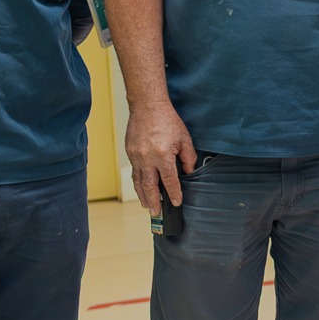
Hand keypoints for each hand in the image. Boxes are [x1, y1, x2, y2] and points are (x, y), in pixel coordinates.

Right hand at [126, 101, 196, 215]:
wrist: (147, 106)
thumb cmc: (167, 121)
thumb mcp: (185, 139)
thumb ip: (188, 158)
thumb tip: (188, 172)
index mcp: (163, 156)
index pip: (169, 181)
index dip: (174, 193)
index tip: (176, 203)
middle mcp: (147, 158)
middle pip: (149, 186)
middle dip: (153, 202)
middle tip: (156, 213)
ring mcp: (136, 156)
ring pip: (138, 181)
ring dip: (142, 195)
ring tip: (147, 205)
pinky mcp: (130, 152)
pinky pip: (134, 171)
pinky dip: (137, 183)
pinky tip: (141, 188)